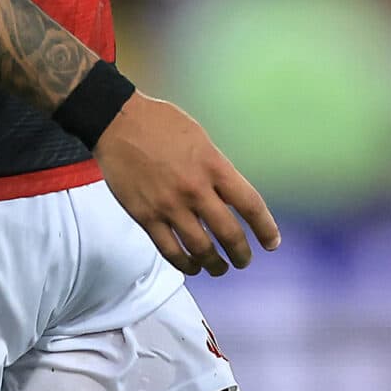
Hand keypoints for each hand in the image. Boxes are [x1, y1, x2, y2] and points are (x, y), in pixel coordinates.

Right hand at [94, 92, 280, 277]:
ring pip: (200, 248)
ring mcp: (169, 206)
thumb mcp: (201, 139)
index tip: (272, 242)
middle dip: (241, 253)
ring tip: (219, 268)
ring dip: (215, 264)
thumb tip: (229, 199)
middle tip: (244, 260)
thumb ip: (216, 169)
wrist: (118, 122)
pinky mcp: (145, 217)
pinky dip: (185, 264)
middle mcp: (195, 189)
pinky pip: (170, 250)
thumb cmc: (161, 124)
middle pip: (228, 233)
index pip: (250, 204)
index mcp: (213, 165)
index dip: (265, 228)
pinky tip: (192, 267)